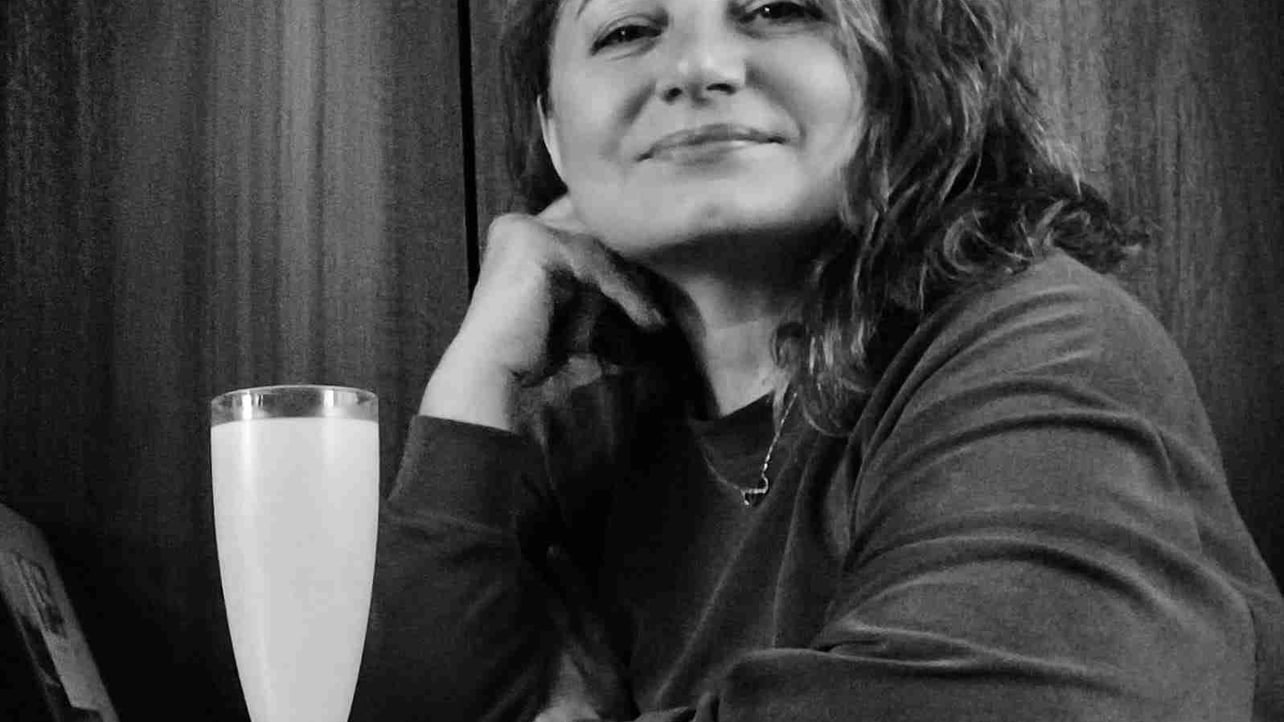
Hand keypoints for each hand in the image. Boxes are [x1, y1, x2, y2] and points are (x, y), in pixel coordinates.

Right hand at [421, 196, 664, 429]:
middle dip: (627, 269)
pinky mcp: (536, 244)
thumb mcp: (563, 306)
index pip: (579, 229)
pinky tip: (643, 318)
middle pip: (592, 235)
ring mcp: (525, 230)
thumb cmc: (525, 349)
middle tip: (654, 302)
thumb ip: (587, 283)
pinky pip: (595, 265)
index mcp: (517, 233)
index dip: (614, 254)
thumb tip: (637, 277)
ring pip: (598, 251)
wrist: (490, 369)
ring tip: (651, 317)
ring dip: (629, 286)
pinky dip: (622, 293)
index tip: (645, 284)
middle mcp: (517, 224)